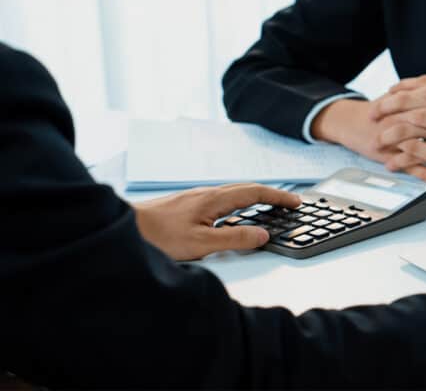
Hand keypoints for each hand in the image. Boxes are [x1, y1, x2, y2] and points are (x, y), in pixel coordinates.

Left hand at [133, 183, 300, 260]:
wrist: (123, 229)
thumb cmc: (158, 237)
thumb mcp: (202, 244)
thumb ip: (235, 239)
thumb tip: (262, 235)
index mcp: (214, 200)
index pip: (255, 192)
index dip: (278, 196)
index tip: (296, 201)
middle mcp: (207, 193)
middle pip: (247, 188)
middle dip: (271, 194)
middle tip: (290, 202)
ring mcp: (196, 197)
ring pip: (234, 192)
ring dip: (256, 197)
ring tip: (269, 206)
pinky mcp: (188, 204)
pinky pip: (223, 198)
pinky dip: (239, 202)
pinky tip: (235, 214)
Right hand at [310, 73, 425, 184]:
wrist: (354, 123)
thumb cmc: (384, 109)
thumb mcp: (403, 94)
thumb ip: (425, 84)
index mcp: (407, 100)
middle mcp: (400, 117)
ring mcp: (395, 138)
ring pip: (418, 146)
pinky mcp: (390, 156)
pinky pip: (409, 166)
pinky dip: (425, 174)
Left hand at [374, 64, 425, 178]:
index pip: (419, 87)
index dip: (400, 89)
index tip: (387, 93)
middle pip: (407, 105)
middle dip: (385, 109)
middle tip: (371, 115)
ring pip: (408, 128)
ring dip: (389, 135)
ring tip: (377, 143)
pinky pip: (418, 154)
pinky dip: (402, 160)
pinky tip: (392, 164)